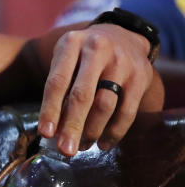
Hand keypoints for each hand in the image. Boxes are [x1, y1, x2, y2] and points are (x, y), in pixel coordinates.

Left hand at [38, 23, 154, 155]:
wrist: (123, 35)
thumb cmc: (84, 53)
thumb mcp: (66, 56)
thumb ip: (59, 86)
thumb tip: (52, 129)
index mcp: (71, 43)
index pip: (57, 81)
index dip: (50, 109)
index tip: (45, 133)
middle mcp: (97, 49)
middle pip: (82, 95)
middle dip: (72, 126)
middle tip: (65, 150)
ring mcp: (121, 63)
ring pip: (105, 105)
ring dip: (92, 131)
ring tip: (80, 146)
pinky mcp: (141, 76)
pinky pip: (127, 111)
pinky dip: (114, 131)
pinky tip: (103, 144)